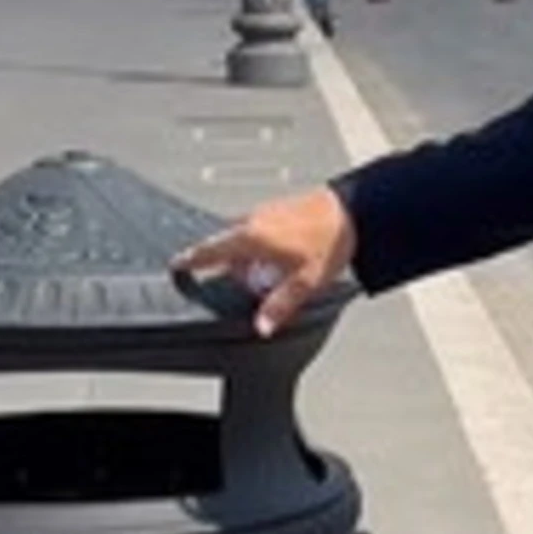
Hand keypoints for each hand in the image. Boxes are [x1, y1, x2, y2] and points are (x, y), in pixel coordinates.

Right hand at [170, 186, 356, 337]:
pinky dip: (261, 243)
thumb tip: (261, 325)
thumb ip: (279, 306)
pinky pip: (259, 228)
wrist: (354, 209)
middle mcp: (255, 220)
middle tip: (246, 281)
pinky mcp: (280, 207)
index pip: (210, 250)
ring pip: (244, 236)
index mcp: (252, 237)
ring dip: (248, 254)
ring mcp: (267, 211)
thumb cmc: (330, 239)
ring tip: (272, 271)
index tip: (177, 263)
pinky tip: (282, 254)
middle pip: (227, 245)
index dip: (192, 259)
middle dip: (230, 265)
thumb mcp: (305, 282)